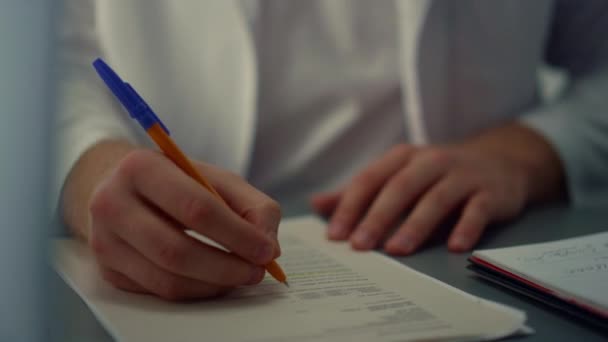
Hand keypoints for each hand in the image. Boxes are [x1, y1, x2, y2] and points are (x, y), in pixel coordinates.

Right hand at [88, 149, 280, 299]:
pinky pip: (159, 291)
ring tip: (241, 275)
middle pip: (176, 251)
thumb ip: (252, 205)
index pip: (195, 208)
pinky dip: (196, 290)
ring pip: (167, 279)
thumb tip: (268, 247)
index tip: (266, 250)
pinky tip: (214, 279)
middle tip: (257, 271)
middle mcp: (112, 204)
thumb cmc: (177, 181)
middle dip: (227, 266)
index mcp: (141, 168)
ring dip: (214, 284)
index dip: (237, 234)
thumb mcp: (216, 178)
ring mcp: (104, 241)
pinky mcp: (108, 270)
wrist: (123, 189)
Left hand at [311, 124, 560, 254]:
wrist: (500, 161)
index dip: (350, 206)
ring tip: (397, 251)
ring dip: (416, 225)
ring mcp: (463, 175)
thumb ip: (360, 192)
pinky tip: (455, 247)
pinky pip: (477, 210)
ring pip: (436, 199)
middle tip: (359, 246)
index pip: (370, 179)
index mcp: (402, 158)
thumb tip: (316, 204)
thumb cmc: (436, 174)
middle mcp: (431, 161)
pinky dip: (466, 227)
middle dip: (377, 217)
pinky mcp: (490, 192)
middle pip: (399, 188)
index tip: (334, 236)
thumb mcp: (397, 175)